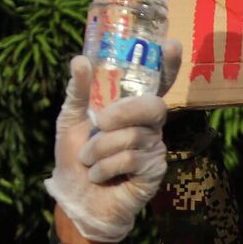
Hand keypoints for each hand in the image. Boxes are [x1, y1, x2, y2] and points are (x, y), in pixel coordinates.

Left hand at [44, 42, 182, 243]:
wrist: (75, 198)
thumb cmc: (75, 157)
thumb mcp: (71, 120)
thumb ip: (78, 91)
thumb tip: (80, 59)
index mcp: (131, 107)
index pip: (157, 82)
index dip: (169, 65)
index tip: (171, 45)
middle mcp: (149, 124)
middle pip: (154, 105)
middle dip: (124, 112)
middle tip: (99, 122)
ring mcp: (154, 147)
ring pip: (134, 136)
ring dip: (100, 148)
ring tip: (88, 159)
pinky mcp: (154, 171)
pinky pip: (132, 159)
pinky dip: (106, 166)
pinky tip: (99, 175)